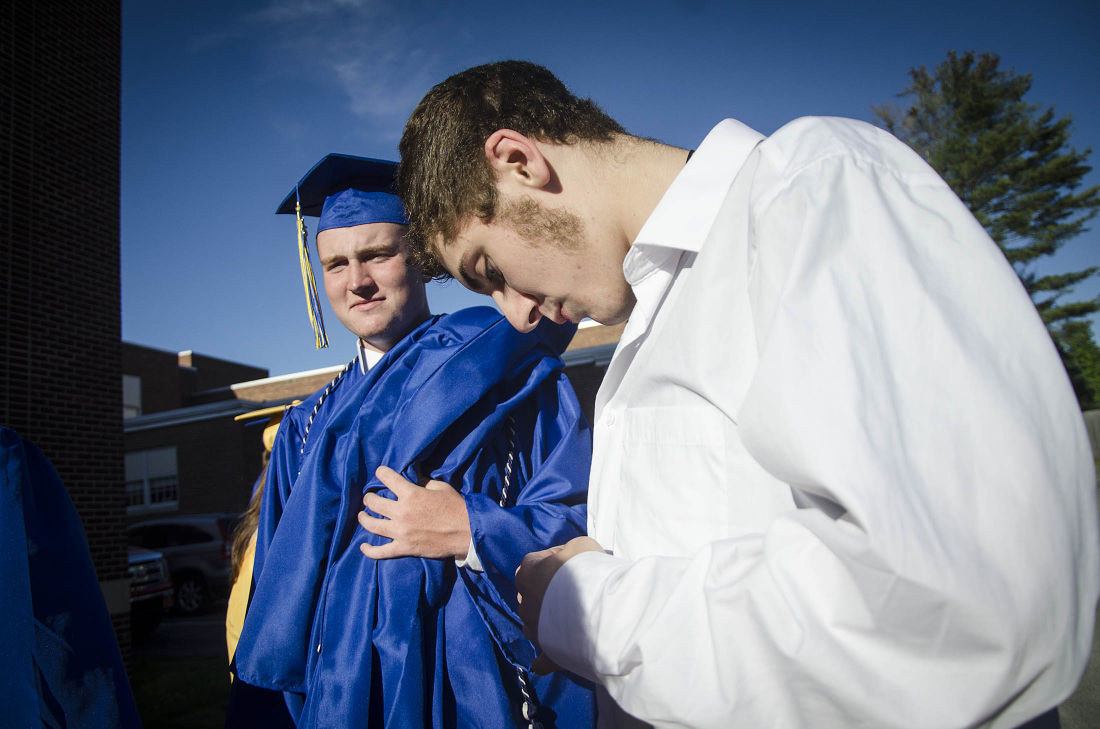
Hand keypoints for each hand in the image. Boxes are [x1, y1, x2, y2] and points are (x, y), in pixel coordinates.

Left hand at [358, 465, 470, 559]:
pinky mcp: (404, 548)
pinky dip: (369, 550)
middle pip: (374, 502)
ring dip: (364, 518)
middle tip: (370, 498)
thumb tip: (415, 476)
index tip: (380, 473)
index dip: (382, 473)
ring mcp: (401, 532)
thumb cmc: (456, 507)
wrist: (467, 533)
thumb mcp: (440, 488)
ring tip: (363, 515)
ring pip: (372, 525)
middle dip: (369, 498)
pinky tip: (363, 546)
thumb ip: (423, 481)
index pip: (387, 478)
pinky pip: (381, 552)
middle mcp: (401, 512)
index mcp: (411, 494)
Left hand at [515, 536, 602, 672]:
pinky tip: (545, 662)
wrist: (594, 604)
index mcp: (528, 573)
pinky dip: (544, 660)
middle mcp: (525, 601)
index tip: (569, 564)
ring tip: (565, 620)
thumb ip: (570, 550)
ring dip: (543, 622)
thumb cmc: (585, 569)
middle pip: (530, 595)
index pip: (532, 563)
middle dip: (544, 593)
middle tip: (570, 592)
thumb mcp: (581, 545)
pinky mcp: (548, 651)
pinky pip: (542, 659)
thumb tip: (569, 558)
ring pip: (532, 625)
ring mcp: (535, 628)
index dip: (551, 562)